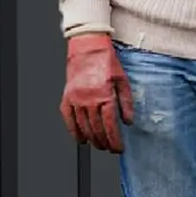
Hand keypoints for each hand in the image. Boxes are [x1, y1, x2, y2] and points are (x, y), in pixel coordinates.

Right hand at [60, 34, 133, 152]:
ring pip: (83, 126)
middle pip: (96, 129)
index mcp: (104, 95)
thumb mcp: (122, 80)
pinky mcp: (67, 97)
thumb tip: (128, 121)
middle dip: (104, 142)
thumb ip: (126, 102)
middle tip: (110, 148)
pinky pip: (68, 119)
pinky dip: (74, 131)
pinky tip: (80, 139)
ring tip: (98, 145)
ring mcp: (76, 99)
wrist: (88, 48)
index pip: (110, 125)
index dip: (115, 140)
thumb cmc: (106, 62)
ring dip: (91, 139)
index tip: (118, 148)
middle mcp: (88, 99)